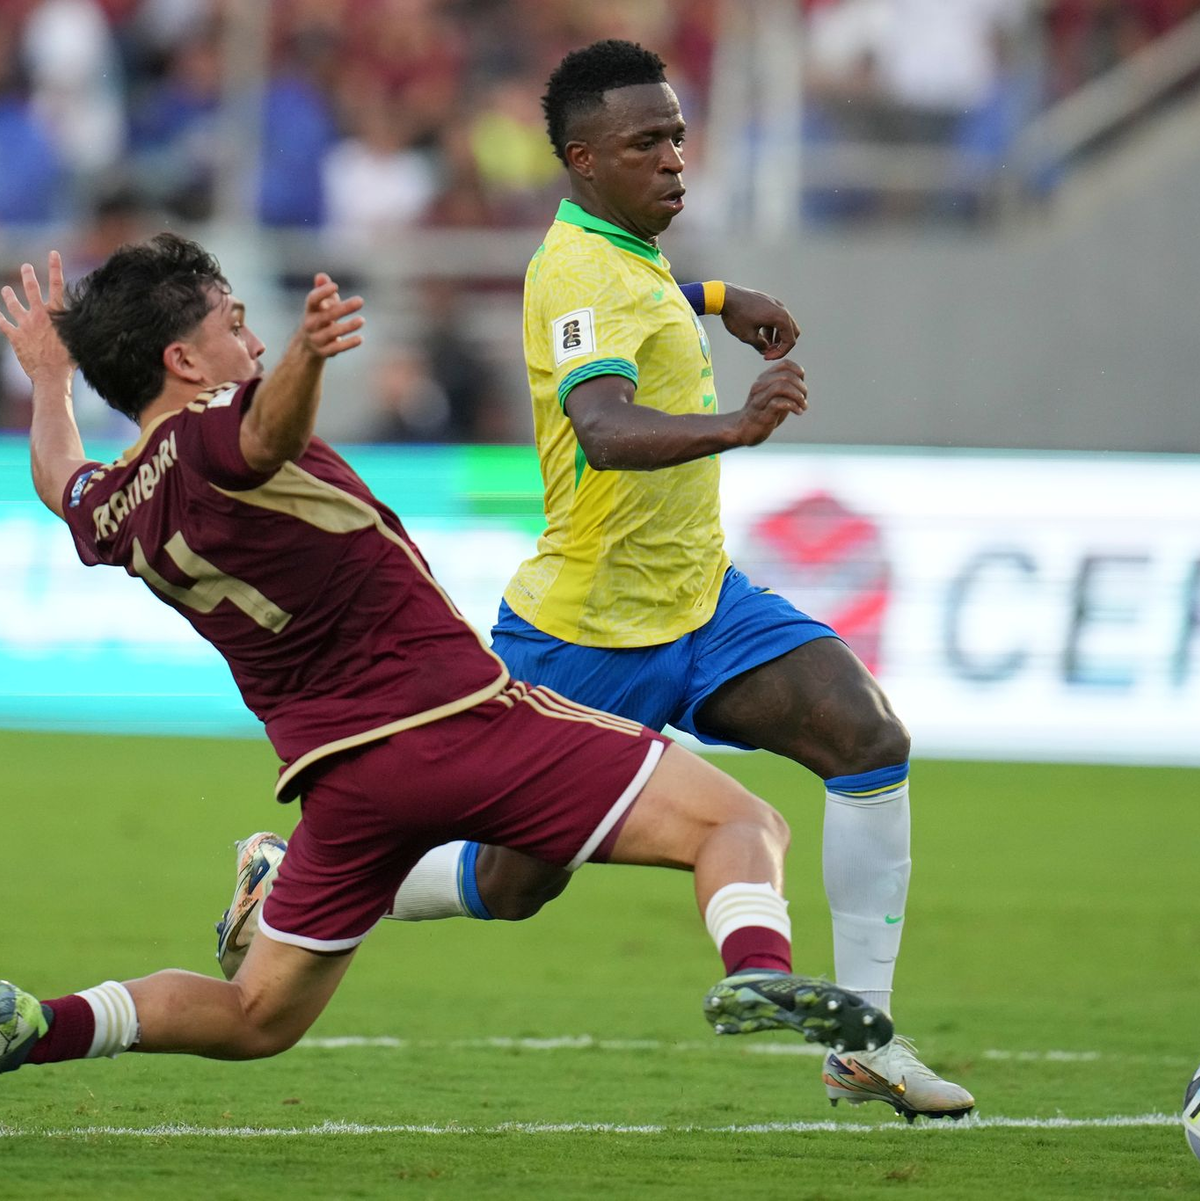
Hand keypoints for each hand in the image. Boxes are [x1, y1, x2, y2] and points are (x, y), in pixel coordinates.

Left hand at [0, 252, 74, 381]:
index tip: (53, 253)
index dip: (55, 267)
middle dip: (28, 276)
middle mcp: (39, 314)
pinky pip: (2, 324)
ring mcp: (25, 324)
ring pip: (13, 304)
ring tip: (5, 290)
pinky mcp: (15, 336)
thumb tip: (89, 318)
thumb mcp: (79, 339)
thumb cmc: (69, 361)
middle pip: (32, 289)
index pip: (57, 285)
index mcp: (56, 313)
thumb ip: (78, 325)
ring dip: (8, 296)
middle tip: (26, 268)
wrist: (52, 376)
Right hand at [299, 272, 364, 358]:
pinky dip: (349, 344)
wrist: (308, 345)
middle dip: (343, 308)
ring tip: (362, 320)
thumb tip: (322, 276)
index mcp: (309, 310)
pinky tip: (360, 338)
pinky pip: (337, 348)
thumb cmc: (320, 317)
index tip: (336, 286)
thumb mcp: (320, 304)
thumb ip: (322, 290)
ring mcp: (316, 339)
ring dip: (348, 326)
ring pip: (333, 332)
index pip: (313, 299)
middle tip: (361, 300)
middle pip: (327, 315)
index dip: (322, 292)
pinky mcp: (324, 352)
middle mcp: (310, 324)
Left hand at [719, 283, 798, 359]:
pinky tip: (760, 335)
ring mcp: (775, 303)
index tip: (766, 357)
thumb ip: (760, 345)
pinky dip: (772, 328)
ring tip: (763, 346)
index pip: (790, 340)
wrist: (725, 297)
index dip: (780, 353)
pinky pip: (776, 317)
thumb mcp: (747, 336)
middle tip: (769, 352)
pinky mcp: (768, 302)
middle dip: (782, 344)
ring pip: (784, 324)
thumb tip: (765, 350)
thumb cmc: (736, 316)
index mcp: (780, 317)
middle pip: (792, 331)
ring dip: (777, 337)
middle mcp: (781, 308)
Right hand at [732, 359, 807, 446]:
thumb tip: (802, 382)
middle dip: (801, 387)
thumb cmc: (763, 412)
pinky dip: (793, 406)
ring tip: (802, 406)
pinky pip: (779, 403)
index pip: (785, 364)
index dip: (799, 372)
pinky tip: (798, 412)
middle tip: (804, 400)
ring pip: (782, 386)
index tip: (802, 387)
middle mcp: (760, 385)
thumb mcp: (773, 394)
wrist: (744, 430)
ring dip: (798, 396)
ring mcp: (760, 399)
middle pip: (786, 375)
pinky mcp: (762, 413)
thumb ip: (785, 386)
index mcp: (764, 378)